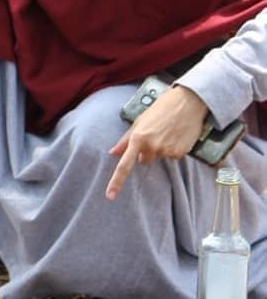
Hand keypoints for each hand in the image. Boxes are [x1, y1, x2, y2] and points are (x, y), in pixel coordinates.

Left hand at [106, 85, 207, 199]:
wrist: (187, 102)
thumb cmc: (161, 109)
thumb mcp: (139, 121)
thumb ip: (125, 140)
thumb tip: (112, 153)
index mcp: (138, 138)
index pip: (125, 165)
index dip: (116, 182)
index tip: (110, 196)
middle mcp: (152, 147)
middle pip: (144, 161)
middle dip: (148, 151)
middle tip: (156, 133)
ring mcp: (167, 151)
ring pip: (160, 158)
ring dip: (162, 148)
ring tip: (168, 131)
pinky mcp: (180, 153)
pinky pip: (173, 156)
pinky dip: (174, 149)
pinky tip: (177, 135)